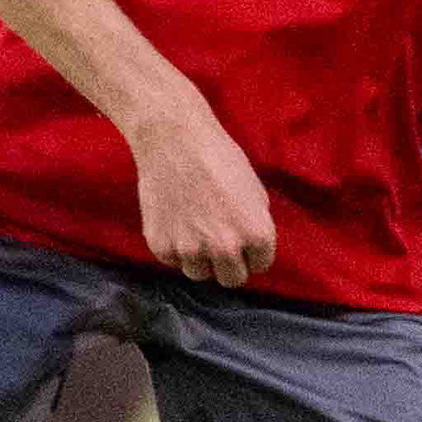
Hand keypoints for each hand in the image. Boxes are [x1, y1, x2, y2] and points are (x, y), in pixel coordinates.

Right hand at [127, 97, 275, 285]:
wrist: (174, 141)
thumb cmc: (220, 158)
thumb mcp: (255, 192)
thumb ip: (255, 225)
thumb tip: (250, 247)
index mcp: (256, 235)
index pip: (260, 266)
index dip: (251, 251)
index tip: (239, 235)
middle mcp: (226, 249)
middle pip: (232, 279)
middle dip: (228, 263)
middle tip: (217, 239)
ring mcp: (190, 250)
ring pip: (199, 273)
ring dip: (199, 258)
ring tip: (193, 228)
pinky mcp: (161, 246)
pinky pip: (172, 261)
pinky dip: (173, 246)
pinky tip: (174, 221)